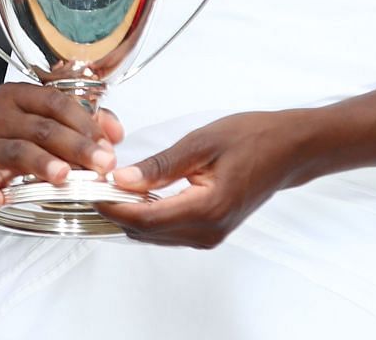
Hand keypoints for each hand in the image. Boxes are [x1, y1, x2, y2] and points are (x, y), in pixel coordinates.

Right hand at [0, 83, 123, 213]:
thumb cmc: (22, 135)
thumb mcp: (50, 119)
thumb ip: (85, 121)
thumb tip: (114, 132)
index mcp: (17, 95)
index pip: (55, 102)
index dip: (84, 122)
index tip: (107, 144)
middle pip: (42, 128)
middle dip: (76, 147)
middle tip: (101, 164)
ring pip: (20, 152)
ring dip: (44, 163)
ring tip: (64, 175)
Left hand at [93, 110, 303, 247]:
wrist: (288, 150)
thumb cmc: (252, 139)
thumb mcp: (201, 143)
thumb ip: (160, 165)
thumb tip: (121, 180)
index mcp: (206, 211)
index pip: (142, 218)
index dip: (109, 205)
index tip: (86, 187)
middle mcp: (206, 232)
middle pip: (143, 231)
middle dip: (113, 209)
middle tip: (91, 180)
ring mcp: (209, 236)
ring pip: (152, 234)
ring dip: (128, 212)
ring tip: (108, 182)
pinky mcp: (209, 231)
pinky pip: (167, 230)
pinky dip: (146, 213)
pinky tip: (136, 189)